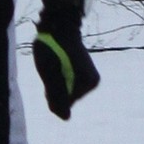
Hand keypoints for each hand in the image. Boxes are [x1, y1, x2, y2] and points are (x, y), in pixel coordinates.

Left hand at [32, 0, 99, 119]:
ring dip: (54, 82)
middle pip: (66, 99)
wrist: (59, 24)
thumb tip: (66, 119)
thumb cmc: (52, 47)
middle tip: (51, 66)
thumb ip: (57, 97)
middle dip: (53, 88)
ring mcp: (89, 78)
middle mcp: (93, 82)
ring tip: (53, 63)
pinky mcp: (83, 73)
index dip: (51, 93)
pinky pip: (66, 84)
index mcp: (89, 83)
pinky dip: (57, 78)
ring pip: (64, 92)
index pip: (64, 104)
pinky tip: (56, 63)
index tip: (52, 71)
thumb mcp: (50, 74)